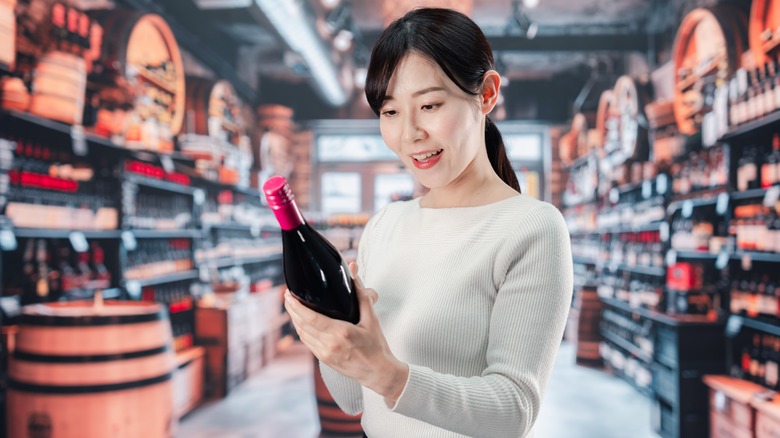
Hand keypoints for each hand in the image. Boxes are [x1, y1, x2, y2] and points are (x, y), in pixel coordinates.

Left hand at [284, 262, 408, 403]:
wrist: (378, 373)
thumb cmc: (377, 347)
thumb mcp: (372, 319)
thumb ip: (361, 295)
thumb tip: (354, 274)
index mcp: (342, 333)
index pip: (311, 318)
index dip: (297, 306)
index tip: (289, 296)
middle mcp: (330, 345)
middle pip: (302, 325)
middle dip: (292, 310)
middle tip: (287, 297)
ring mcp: (325, 354)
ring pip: (302, 334)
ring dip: (295, 320)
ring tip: (292, 307)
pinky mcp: (324, 360)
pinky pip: (307, 343)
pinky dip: (302, 331)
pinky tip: (301, 323)